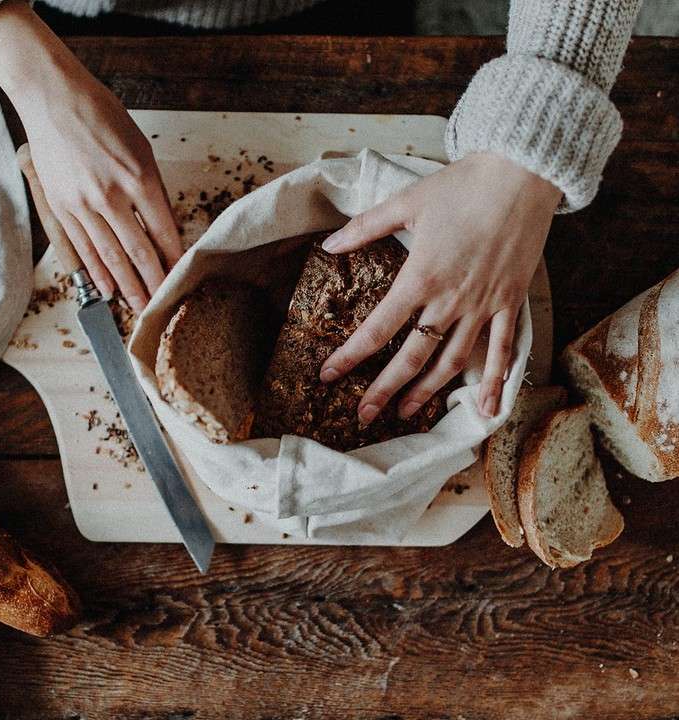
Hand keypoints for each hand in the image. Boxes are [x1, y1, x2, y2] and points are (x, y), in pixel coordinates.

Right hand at [18, 71, 181, 311]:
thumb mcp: (141, 148)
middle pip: (139, 252)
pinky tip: (108, 290)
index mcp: (139, 177)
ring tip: (139, 307)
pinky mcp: (61, 207)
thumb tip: (165, 228)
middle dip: (153, 284)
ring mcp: (83, 204)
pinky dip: (97, 272)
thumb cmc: (100, 116)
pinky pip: (83, 248)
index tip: (180, 278)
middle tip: (163, 307)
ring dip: (127, 287)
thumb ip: (153, 191)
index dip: (173, 260)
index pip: (163, 232)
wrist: (52, 97)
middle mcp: (111, 195)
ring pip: (110, 257)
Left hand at [319, 152, 561, 420]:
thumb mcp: (406, 202)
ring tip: (406, 413)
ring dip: (427, 390)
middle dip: (384, 390)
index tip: (328, 376)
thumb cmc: (462, 185)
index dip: (349, 356)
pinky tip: (485, 408)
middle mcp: (450, 299)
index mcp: (419, 277)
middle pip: (411, 356)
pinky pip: (502, 349)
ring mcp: (483, 305)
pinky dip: (493, 380)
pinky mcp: (510, 303)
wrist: (522, 172)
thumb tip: (328, 246)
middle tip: (364, 416)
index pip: (376, 329)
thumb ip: (365, 228)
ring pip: (452, 361)